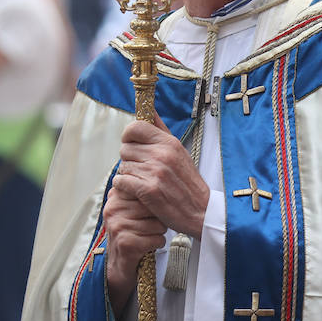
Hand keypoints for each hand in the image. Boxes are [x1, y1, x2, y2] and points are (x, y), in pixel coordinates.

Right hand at [102, 186, 167, 310]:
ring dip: (159, 232)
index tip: (157, 208)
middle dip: (159, 217)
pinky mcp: (125, 242)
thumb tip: (164, 173)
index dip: (157, 201)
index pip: (146, 189)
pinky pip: (156, 239)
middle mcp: (113, 208)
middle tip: (152, 225)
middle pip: (154, 206)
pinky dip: (158, 243)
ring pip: (157, 223)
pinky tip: (149, 245)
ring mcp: (117, 225)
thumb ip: (142, 192)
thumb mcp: (134, 208)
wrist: (120, 264)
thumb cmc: (133, 232)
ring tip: (149, 235)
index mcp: (116, 195)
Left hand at [109, 117, 207, 236]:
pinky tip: (135, 190)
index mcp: (169, 143)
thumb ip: (161, 130)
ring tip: (141, 180)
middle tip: (140, 168)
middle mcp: (161, 155)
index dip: (128, 135)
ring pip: (122, 166)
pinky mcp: (147, 190)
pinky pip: (121, 181)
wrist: (200, 211)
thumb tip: (149, 109)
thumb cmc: (187, 182)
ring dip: (128, 174)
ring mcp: (154, 172)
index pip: (135, 127)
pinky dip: (124, 187)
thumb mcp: (179, 151)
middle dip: (129, 159)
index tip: (132, 143)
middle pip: (125, 148)